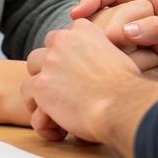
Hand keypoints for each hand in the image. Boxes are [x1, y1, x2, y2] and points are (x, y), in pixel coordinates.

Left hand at [22, 20, 157, 152]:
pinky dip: (40, 111)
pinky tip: (56, 127)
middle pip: (46, 49)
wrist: (122, 104)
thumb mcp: (117, 55)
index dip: (68, 54)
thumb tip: (99, 62)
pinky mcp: (40, 85)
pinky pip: (28, 95)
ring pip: (32, 68)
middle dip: (51, 67)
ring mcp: (49, 62)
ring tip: (54, 106)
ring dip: (41, 85)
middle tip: (64, 88)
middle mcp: (63, 40)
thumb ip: (100, 51)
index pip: (64, 36)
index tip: (76, 70)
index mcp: (83, 30)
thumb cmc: (128, 86)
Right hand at [88, 1, 157, 80]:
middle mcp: (143, 16)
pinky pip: (121, 61)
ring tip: (128, 64)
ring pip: (111, 40)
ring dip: (115, 52)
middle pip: (108, 16)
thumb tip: (126, 31)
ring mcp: (140, 40)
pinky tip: (129, 77)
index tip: (77, 14)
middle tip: (112, 44)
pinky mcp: (140, 62)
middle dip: (105, 30)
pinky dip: (121, 67)